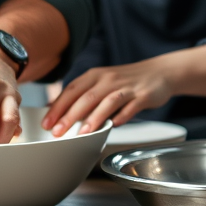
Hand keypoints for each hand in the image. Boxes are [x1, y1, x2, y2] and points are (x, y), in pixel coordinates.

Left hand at [42, 58, 177, 135]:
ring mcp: (126, 87)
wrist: (159, 72)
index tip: (46, 122)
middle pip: (86, 97)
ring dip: (93, 118)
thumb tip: (56, 109)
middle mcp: (108, 79)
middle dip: (69, 115)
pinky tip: (114, 126)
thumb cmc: (125, 81)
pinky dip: (122, 116)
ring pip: (107, 102)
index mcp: (94, 75)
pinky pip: (131, 107)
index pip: (71, 90)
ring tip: (82, 133)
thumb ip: (82, 95)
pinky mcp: (142, 96)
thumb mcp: (101, 83)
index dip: (58, 106)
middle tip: (58, 131)